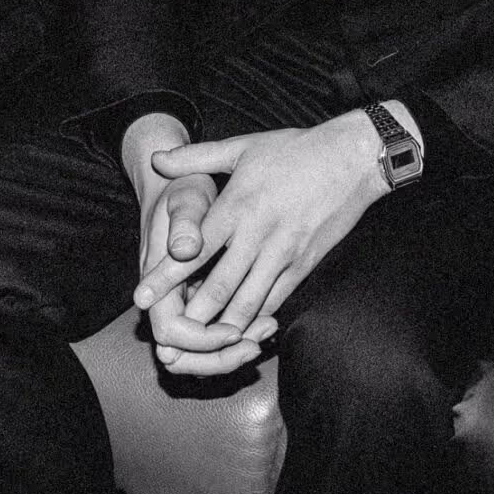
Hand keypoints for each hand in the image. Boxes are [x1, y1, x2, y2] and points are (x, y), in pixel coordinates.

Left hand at [144, 111, 389, 372]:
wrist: (353, 159)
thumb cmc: (294, 150)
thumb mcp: (242, 146)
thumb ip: (195, 157)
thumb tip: (156, 159)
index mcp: (237, 205)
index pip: (193, 249)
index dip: (165, 277)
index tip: (140, 298)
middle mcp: (258, 235)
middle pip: (217, 287)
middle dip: (189, 317)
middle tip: (164, 336)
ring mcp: (283, 253)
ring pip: (247, 303)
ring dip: (221, 328)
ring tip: (196, 347)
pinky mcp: (304, 265)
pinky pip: (275, 300)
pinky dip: (255, 319)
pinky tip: (238, 333)